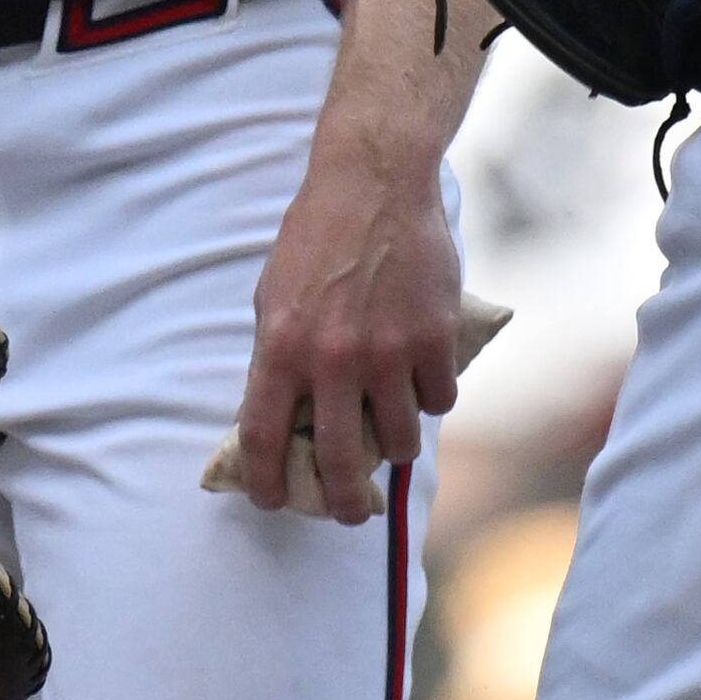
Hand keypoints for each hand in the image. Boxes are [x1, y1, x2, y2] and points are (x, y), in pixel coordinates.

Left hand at [233, 133, 460, 522]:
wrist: (371, 187)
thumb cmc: (314, 240)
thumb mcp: (272, 295)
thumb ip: (277, 355)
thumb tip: (278, 417)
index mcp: (280, 345)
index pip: (262, 435)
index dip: (266, 481)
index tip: (273, 502)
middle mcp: (332, 358)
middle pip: (337, 459)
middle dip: (345, 502)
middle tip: (351, 512)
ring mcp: (387, 353)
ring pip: (399, 440)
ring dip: (394, 444)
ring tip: (388, 429)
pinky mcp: (434, 342)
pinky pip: (438, 401)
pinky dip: (429, 398)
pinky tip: (420, 378)